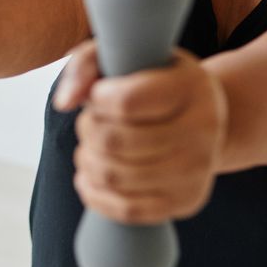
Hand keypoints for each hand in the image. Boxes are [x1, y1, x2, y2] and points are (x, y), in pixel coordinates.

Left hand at [53, 40, 227, 224]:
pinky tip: (90, 176)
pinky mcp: (186, 202)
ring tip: (90, 147)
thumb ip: (86, 64)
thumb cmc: (154, 81)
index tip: (100, 95)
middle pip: (113, 142)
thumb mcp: (125, 56)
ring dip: (87, 161)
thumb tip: (63, 103)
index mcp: (190, 87)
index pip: (125, 103)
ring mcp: (197, 171)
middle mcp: (202, 130)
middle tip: (90, 122)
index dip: (97, 99)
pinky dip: (95, 194)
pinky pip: (126, 211)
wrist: (202, 118)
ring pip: (114, 177)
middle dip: (87, 130)